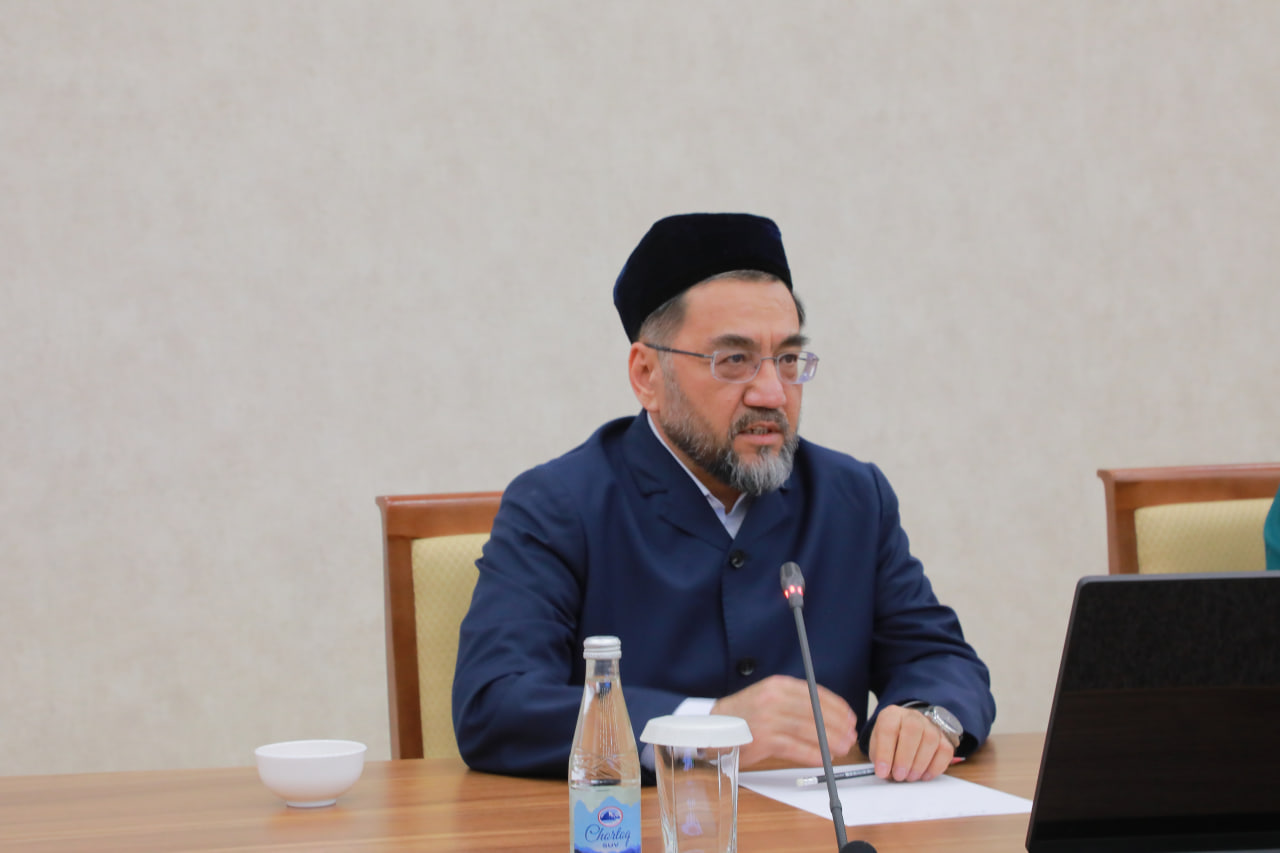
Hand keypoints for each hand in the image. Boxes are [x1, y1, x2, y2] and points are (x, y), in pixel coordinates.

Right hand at [711, 675, 857, 768]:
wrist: (712, 726)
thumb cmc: (744, 715)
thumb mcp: (768, 697)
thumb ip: (794, 701)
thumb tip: (826, 713)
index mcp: (777, 685)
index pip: (814, 693)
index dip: (837, 706)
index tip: (849, 717)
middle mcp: (772, 699)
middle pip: (815, 711)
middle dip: (838, 725)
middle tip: (850, 735)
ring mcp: (767, 719)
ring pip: (808, 729)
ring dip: (829, 740)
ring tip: (842, 748)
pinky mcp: (762, 740)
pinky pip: (794, 747)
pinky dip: (812, 754)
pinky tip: (822, 758)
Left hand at [866, 704, 954, 781]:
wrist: (906, 732)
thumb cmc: (890, 741)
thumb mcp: (877, 746)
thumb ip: (879, 758)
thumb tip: (886, 774)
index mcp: (892, 715)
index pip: (888, 728)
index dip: (884, 752)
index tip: (882, 771)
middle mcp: (912, 717)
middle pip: (913, 729)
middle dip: (905, 757)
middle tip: (899, 776)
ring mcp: (930, 725)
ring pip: (931, 739)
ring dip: (920, 764)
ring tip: (910, 777)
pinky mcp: (944, 738)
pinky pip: (945, 751)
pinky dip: (935, 767)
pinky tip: (924, 776)